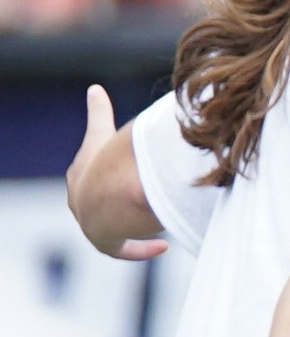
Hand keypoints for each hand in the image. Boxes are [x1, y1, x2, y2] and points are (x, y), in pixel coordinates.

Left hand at [62, 86, 161, 261]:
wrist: (104, 194)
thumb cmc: (105, 162)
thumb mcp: (101, 132)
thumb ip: (98, 112)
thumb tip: (93, 87)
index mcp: (79, 173)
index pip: (90, 171)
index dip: (110, 172)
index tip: (126, 178)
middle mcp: (80, 200)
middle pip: (104, 201)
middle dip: (124, 200)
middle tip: (149, 198)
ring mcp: (90, 223)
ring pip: (116, 224)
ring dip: (136, 223)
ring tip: (160, 219)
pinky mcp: (103, 242)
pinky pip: (123, 249)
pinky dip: (141, 248)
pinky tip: (162, 246)